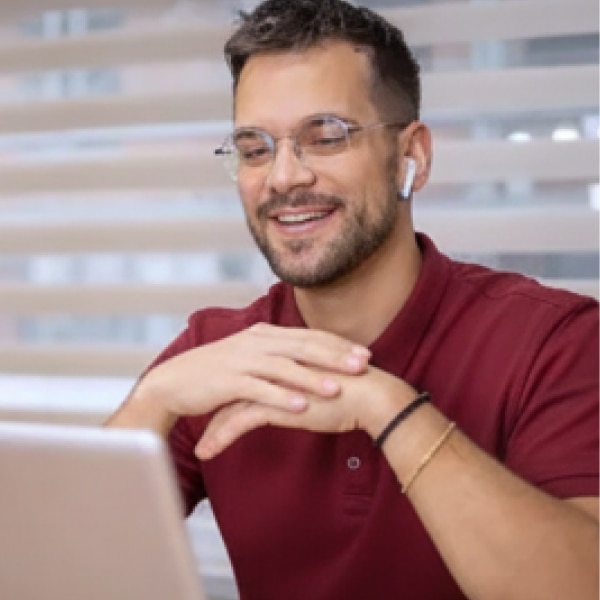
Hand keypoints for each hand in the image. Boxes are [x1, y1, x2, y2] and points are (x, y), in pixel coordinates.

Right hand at [136, 323, 371, 422]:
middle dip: (334, 356)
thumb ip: (276, 355)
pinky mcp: (227, 381)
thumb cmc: (216, 372)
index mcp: (264, 334)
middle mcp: (255, 342)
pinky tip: (300, 406)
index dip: (337, 345)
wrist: (173, 382)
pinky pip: (259, 389)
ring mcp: (241, 360)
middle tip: (363, 365)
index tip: (364, 354)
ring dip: (312, 376)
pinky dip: (281, 396)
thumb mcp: (249, 357)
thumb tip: (308, 361)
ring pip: (283, 367)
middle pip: (302, 346)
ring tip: (338, 388)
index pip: (308, 336)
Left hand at [195, 365, 417, 458]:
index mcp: (285, 357)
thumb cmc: (354, 391)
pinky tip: (207, 451)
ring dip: (213, 428)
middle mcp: (274, 365)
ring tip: (201, 449)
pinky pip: (238, 421)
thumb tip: (300, 394)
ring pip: (231, 404)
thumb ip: (306, 383)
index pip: (249, 372)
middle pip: (234, 385)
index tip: (219, 404)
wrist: (372, 396)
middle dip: (215, 407)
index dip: (233, 389)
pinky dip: (220, 437)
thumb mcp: (323, 383)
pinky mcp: (275, 402)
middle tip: (201, 423)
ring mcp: (273, 382)